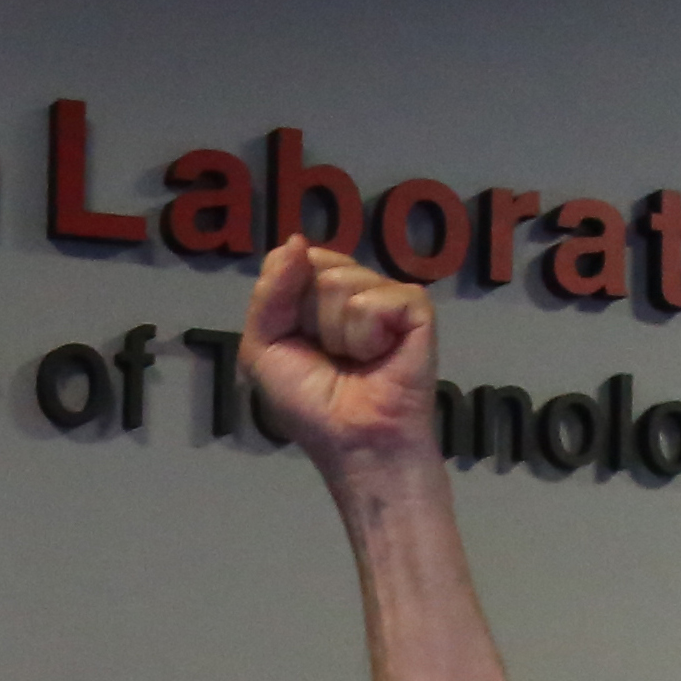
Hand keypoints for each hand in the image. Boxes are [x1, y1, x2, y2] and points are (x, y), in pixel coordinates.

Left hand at [241, 240, 439, 477]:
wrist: (353, 440)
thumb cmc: (311, 404)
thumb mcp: (264, 347)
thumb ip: (269, 292)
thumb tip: (298, 241)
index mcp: (318, 292)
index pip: (294, 258)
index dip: (287, 296)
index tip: (297, 339)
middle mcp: (354, 286)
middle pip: (316, 265)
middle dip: (310, 317)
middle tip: (329, 355)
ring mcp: (387, 294)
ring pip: (341, 282)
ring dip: (337, 334)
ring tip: (357, 361)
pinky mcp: (416, 307)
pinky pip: (374, 300)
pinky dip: (367, 337)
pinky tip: (380, 357)